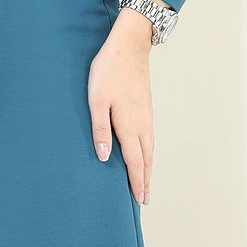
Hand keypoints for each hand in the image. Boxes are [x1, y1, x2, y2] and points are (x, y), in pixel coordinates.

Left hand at [88, 7, 154, 204]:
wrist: (129, 46)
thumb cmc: (108, 71)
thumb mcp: (96, 100)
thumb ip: (100, 129)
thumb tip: (104, 158)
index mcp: (129, 125)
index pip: (135, 161)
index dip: (136, 182)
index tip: (140, 200)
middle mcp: (142, 123)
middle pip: (146, 159)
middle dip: (145, 180)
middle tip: (145, 199)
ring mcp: (147, 115)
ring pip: (150, 148)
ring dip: (148, 167)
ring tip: (145, 181)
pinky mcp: (146, 107)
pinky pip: (150, 137)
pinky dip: (149, 152)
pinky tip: (145, 151)